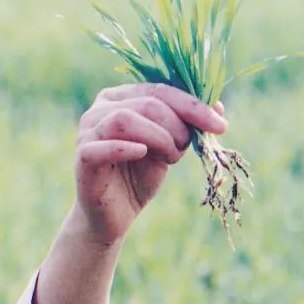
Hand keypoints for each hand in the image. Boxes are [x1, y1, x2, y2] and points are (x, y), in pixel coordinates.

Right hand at [73, 83, 226, 244]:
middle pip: (148, 103)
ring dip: (158, 137)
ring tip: (170, 157)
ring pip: (125, 119)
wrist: (116, 213)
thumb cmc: (141, 174)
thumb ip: (187, 125)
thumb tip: (219, 106)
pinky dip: (125, 148)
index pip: (161, 89)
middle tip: (185, 149)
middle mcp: (101, 108)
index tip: (221, 125)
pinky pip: (101, 146)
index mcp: (122, 97)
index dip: (194, 106)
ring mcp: (88, 131)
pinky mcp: (82, 157)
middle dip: (178, 126)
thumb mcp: (170, 145)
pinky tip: (143, 154)